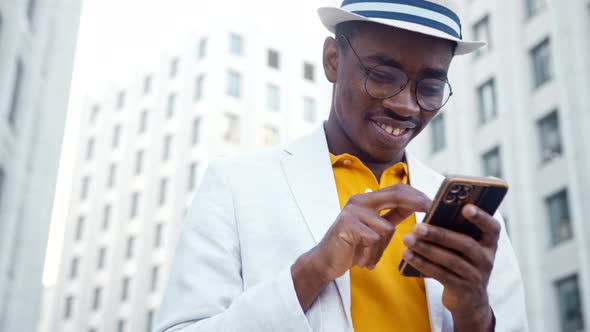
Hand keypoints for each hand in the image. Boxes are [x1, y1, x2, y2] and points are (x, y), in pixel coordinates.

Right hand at [311, 183, 430, 280]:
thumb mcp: (374, 228)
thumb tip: (415, 205)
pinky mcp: (348, 224)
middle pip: (395, 196)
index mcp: (366, 199)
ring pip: (387, 228)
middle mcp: (359, 201)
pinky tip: (362, 261)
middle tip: (430, 210)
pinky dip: (371, 254)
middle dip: (416, 203)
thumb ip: (391, 215)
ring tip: (369, 257)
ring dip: (381, 249)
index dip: (416, 194)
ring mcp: (353, 211)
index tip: (433, 203)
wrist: (325, 261)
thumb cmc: (351, 246)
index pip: (396, 189)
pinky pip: (374, 240)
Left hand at [402, 204, 499, 330]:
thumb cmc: (462, 263)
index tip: (466, 207)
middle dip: (439, 234)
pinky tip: (408, 255)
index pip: (492, 227)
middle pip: (465, 244)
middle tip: (418, 227)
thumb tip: (430, 215)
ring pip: (451, 260)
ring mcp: (476, 276)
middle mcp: (487, 259)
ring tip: (408, 240)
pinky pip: (441, 274)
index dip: (481, 217)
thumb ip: (455, 232)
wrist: (469, 300)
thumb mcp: (464, 249)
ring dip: (426, 249)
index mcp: (489, 244)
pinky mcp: (463, 289)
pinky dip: (422, 264)